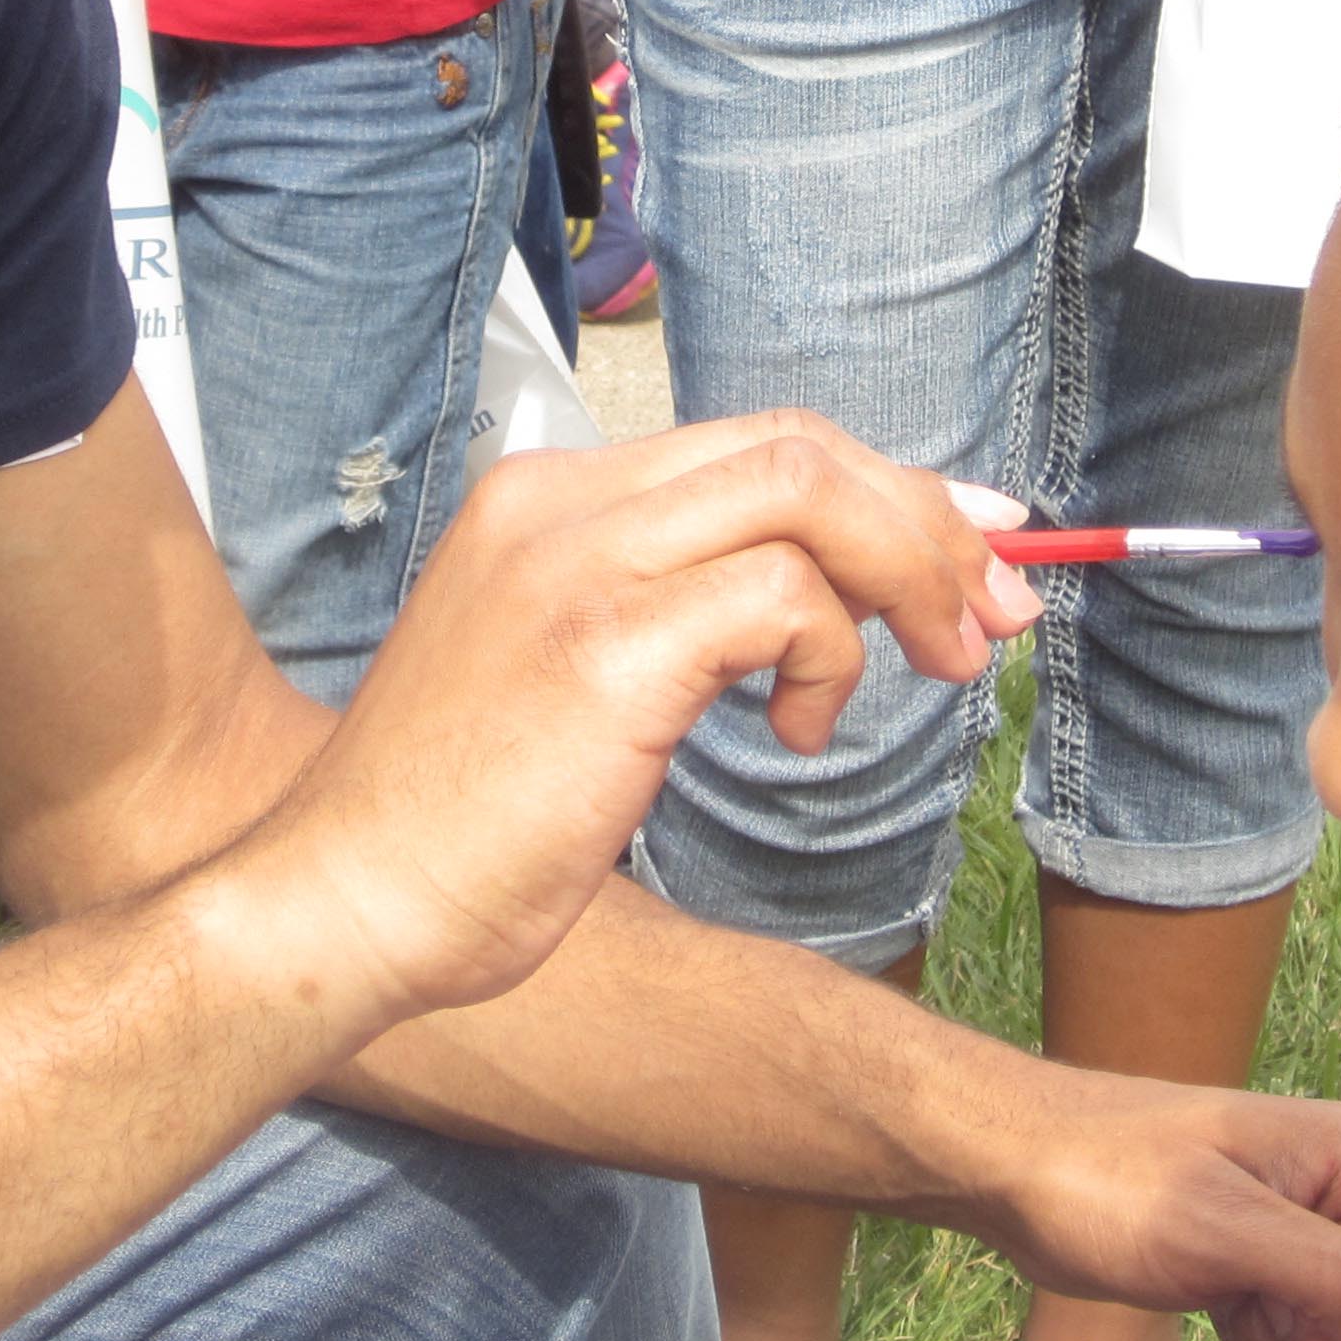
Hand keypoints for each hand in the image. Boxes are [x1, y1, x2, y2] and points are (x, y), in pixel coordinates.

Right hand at [229, 417, 1039, 1024]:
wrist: (345, 900)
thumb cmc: (463, 819)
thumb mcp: (565, 672)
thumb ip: (674, 609)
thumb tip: (833, 594)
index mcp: (548, 496)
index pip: (759, 440)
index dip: (887, 485)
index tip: (973, 544)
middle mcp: (561, 502)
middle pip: (799, 443)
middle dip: (927, 519)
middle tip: (995, 612)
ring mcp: (577, 565)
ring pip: (806, 491)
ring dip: (907, 575)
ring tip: (934, 669)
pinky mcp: (603, 647)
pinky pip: (782, 598)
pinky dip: (832, 655)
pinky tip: (800, 732)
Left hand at [985, 1070, 1340, 1340]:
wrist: (1015, 1166)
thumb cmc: (1109, 1180)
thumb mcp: (1225, 1229)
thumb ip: (1336, 1276)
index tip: (1317, 1327)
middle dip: (1330, 1338)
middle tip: (1257, 1307)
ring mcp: (1318, 1226)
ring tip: (1228, 1297)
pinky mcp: (1278, 1262)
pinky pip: (1310, 1334)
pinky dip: (1267, 1339)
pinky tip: (1219, 1306)